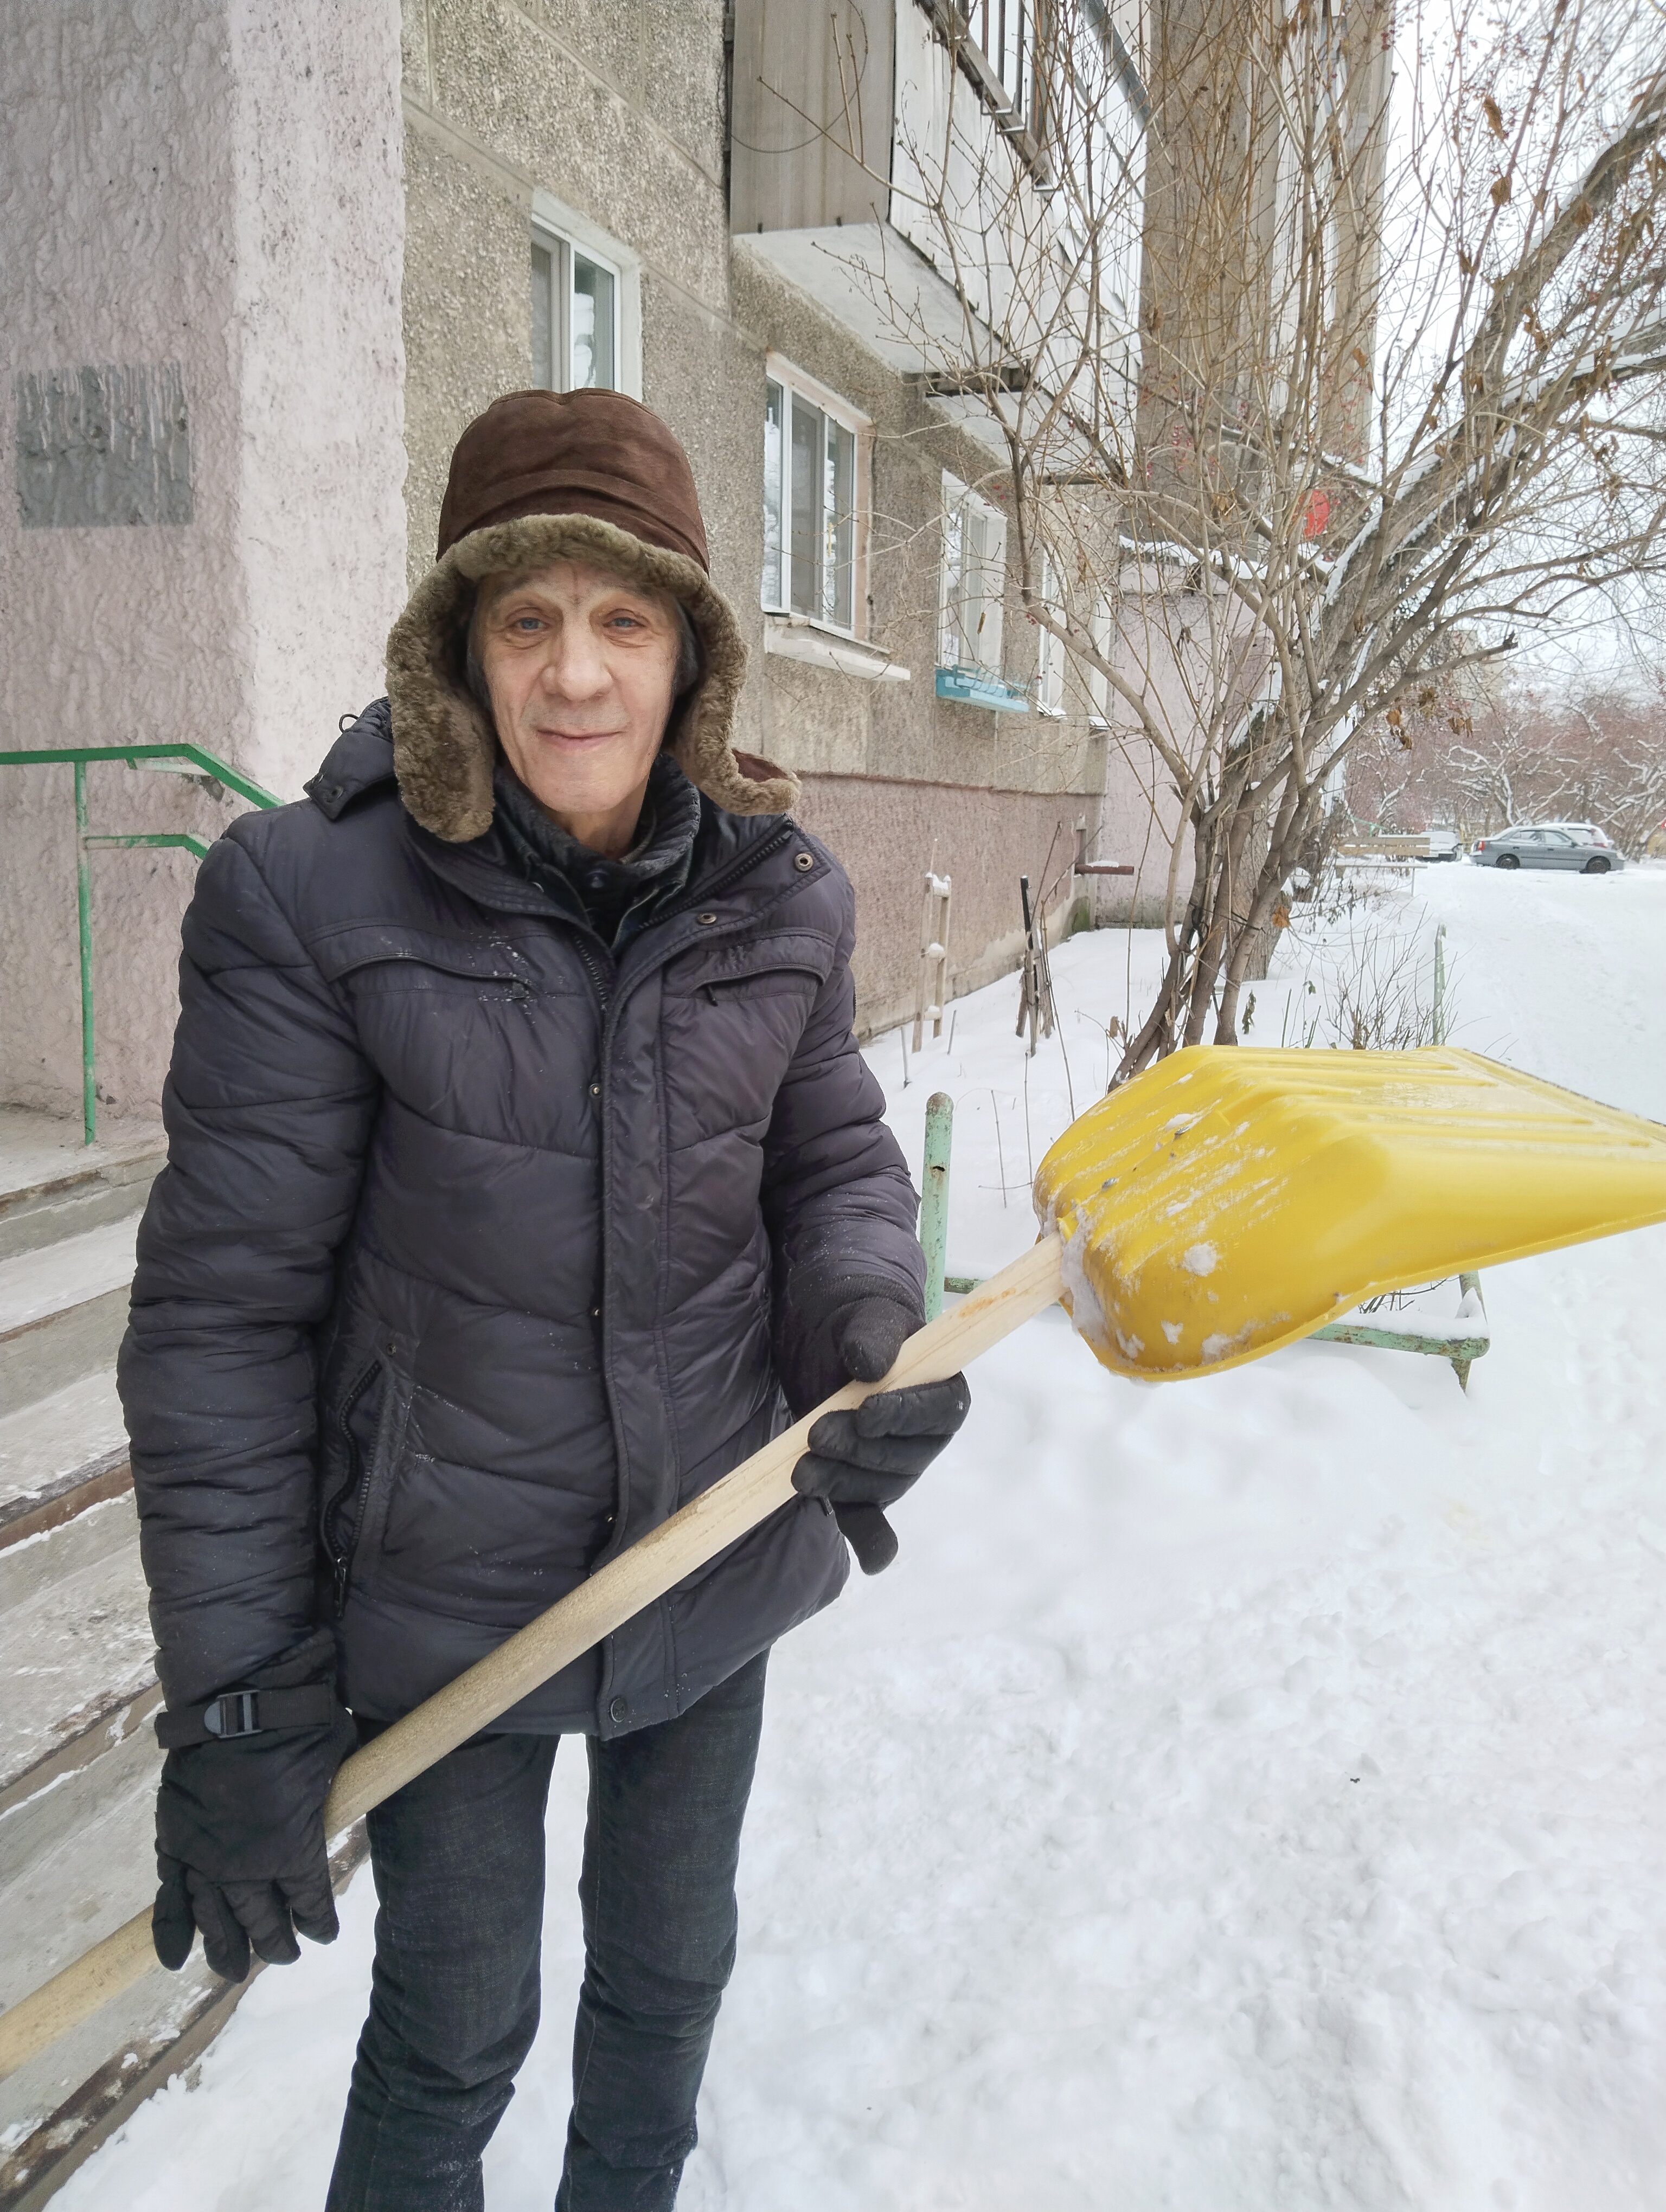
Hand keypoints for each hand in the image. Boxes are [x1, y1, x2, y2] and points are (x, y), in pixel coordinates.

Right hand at [152, 1628, 355, 1980]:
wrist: (247, 1696)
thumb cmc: (305, 1726)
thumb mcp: (337, 1770)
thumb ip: (331, 1805)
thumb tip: (339, 1808)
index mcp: (293, 1853)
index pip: (308, 1905)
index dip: (317, 1923)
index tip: (322, 1934)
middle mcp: (246, 1866)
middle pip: (260, 1921)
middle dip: (273, 1942)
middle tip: (281, 1954)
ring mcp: (205, 1854)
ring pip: (214, 1916)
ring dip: (223, 1946)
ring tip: (231, 1968)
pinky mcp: (175, 1837)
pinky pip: (170, 1894)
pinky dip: (170, 1927)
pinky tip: (174, 1958)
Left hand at [789, 1294, 969, 1573]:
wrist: (832, 1348)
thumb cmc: (861, 1329)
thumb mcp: (866, 1319)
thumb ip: (872, 1337)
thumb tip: (871, 1366)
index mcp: (943, 1392)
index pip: (935, 1412)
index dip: (903, 1416)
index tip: (866, 1413)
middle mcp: (926, 1438)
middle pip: (904, 1458)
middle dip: (858, 1451)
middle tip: (816, 1433)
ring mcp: (897, 1467)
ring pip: (880, 1488)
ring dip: (841, 1483)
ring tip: (800, 1469)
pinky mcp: (866, 1488)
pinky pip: (870, 1518)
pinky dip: (871, 1539)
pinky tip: (872, 1561)